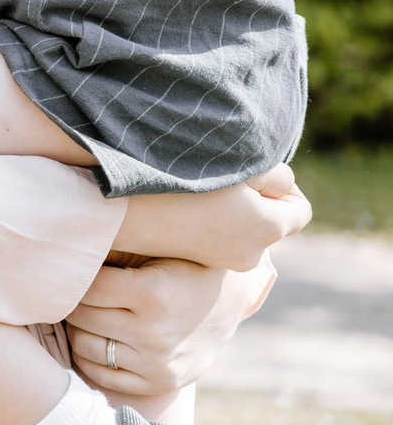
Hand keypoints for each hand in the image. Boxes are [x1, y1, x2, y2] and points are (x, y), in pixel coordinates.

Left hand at [66, 252, 278, 398]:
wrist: (228, 302)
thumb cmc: (181, 264)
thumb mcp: (156, 247)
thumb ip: (115, 248)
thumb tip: (63, 245)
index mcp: (154, 293)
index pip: (86, 288)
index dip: (75, 276)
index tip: (74, 268)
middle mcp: (155, 333)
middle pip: (81, 317)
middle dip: (73, 300)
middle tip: (74, 289)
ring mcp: (158, 363)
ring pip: (85, 346)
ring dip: (77, 328)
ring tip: (85, 311)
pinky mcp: (160, 383)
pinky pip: (102, 375)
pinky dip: (88, 357)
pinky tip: (95, 337)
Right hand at [113, 163, 310, 271]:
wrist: (123, 209)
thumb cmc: (180, 179)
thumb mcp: (237, 164)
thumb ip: (274, 173)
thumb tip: (281, 186)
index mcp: (269, 227)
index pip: (300, 209)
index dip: (286, 185)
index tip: (258, 169)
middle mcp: (252, 252)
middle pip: (269, 218)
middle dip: (256, 195)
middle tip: (226, 172)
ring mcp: (223, 260)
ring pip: (243, 227)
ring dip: (231, 207)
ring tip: (201, 185)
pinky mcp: (198, 260)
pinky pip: (219, 235)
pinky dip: (210, 219)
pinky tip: (185, 202)